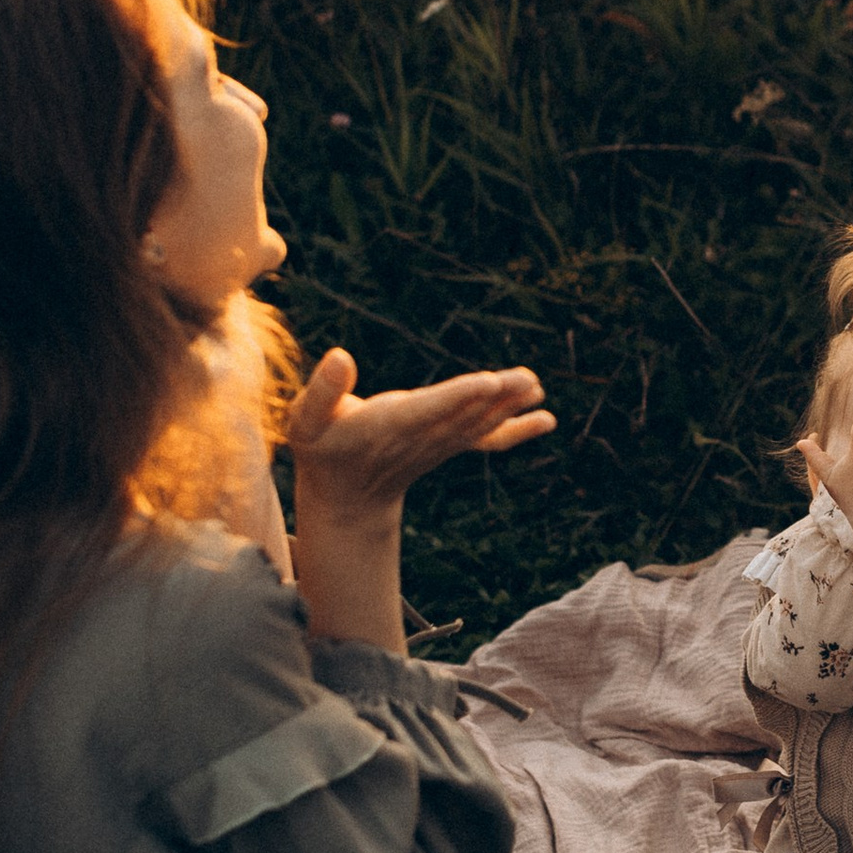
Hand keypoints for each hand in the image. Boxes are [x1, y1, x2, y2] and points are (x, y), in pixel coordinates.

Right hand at [287, 351, 553, 531]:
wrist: (344, 496)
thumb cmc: (320, 448)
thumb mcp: (306, 421)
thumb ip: (321, 391)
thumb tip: (339, 356)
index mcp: (387, 427)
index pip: (428, 410)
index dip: (457, 397)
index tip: (487, 382)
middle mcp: (419, 438)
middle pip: (463, 416)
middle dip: (495, 399)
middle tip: (528, 381)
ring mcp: (438, 444)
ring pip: (478, 425)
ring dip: (510, 408)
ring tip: (536, 386)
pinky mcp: (449, 446)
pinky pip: (486, 440)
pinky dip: (516, 431)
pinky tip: (546, 419)